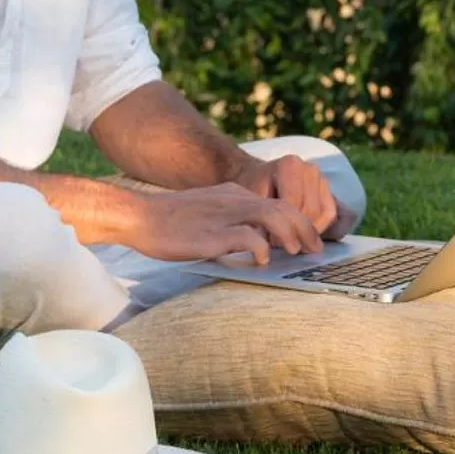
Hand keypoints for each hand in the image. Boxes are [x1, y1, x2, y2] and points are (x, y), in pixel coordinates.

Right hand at [126, 183, 323, 265]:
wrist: (139, 216)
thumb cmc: (169, 222)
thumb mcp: (208, 213)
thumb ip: (230, 222)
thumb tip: (252, 243)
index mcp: (234, 194)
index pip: (277, 202)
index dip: (298, 220)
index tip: (308, 239)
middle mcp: (235, 200)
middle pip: (283, 207)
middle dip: (304, 228)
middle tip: (315, 249)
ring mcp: (225, 214)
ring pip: (272, 215)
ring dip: (291, 234)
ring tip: (296, 252)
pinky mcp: (213, 233)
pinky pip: (248, 236)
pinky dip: (262, 247)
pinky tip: (263, 259)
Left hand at [235, 154, 340, 239]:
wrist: (259, 176)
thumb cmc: (253, 189)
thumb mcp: (250, 199)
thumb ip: (262, 215)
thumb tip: (266, 239)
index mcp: (290, 166)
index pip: (294, 205)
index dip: (283, 227)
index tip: (270, 241)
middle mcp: (310, 169)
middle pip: (311, 211)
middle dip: (297, 232)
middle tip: (279, 244)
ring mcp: (322, 178)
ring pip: (325, 214)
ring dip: (309, 232)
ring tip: (290, 239)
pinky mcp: (330, 190)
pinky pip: (333, 214)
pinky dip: (320, 228)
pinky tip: (302, 234)